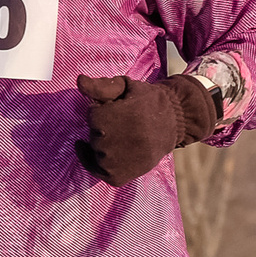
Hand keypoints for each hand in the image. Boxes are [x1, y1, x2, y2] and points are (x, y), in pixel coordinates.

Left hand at [74, 74, 217, 185]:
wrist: (176, 122)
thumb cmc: (148, 101)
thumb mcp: (127, 87)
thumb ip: (102, 86)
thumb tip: (79, 81)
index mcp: (125, 116)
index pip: (93, 115)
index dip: (101, 109)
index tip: (115, 108)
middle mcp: (121, 141)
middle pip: (94, 133)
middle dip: (101, 125)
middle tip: (120, 123)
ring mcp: (120, 161)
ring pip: (95, 151)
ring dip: (99, 142)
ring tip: (118, 135)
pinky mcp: (120, 176)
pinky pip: (97, 171)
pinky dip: (91, 161)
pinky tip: (89, 149)